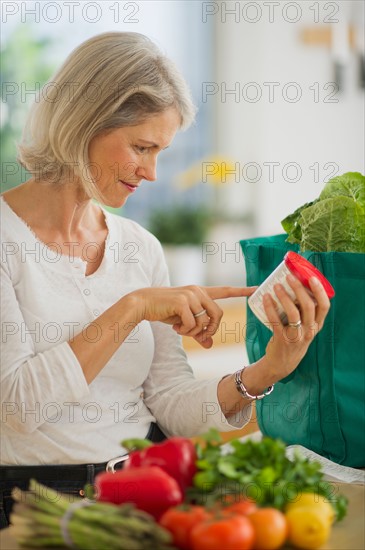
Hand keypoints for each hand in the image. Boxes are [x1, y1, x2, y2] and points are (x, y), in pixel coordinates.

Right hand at [129, 285, 256, 347]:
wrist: (143, 304)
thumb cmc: (163, 311)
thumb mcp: (183, 322)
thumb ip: (198, 332)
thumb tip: (210, 345)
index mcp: (201, 293)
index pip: (225, 290)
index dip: (242, 290)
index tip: (256, 289)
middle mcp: (198, 291)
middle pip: (218, 315)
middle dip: (210, 329)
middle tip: (198, 336)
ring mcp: (191, 295)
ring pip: (205, 321)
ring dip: (194, 331)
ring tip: (180, 329)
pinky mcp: (183, 301)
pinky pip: (193, 324)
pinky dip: (185, 330)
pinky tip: (174, 326)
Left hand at [262, 274, 330, 381]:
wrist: (281, 364)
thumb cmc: (293, 339)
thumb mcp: (304, 328)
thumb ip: (304, 313)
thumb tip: (294, 287)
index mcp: (316, 325)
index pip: (324, 306)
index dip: (319, 291)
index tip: (311, 278)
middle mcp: (309, 331)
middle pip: (308, 306)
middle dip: (298, 289)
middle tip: (289, 277)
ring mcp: (296, 336)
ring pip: (293, 313)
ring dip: (284, 297)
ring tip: (276, 286)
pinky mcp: (282, 339)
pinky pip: (276, 320)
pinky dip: (270, 307)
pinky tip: (266, 298)